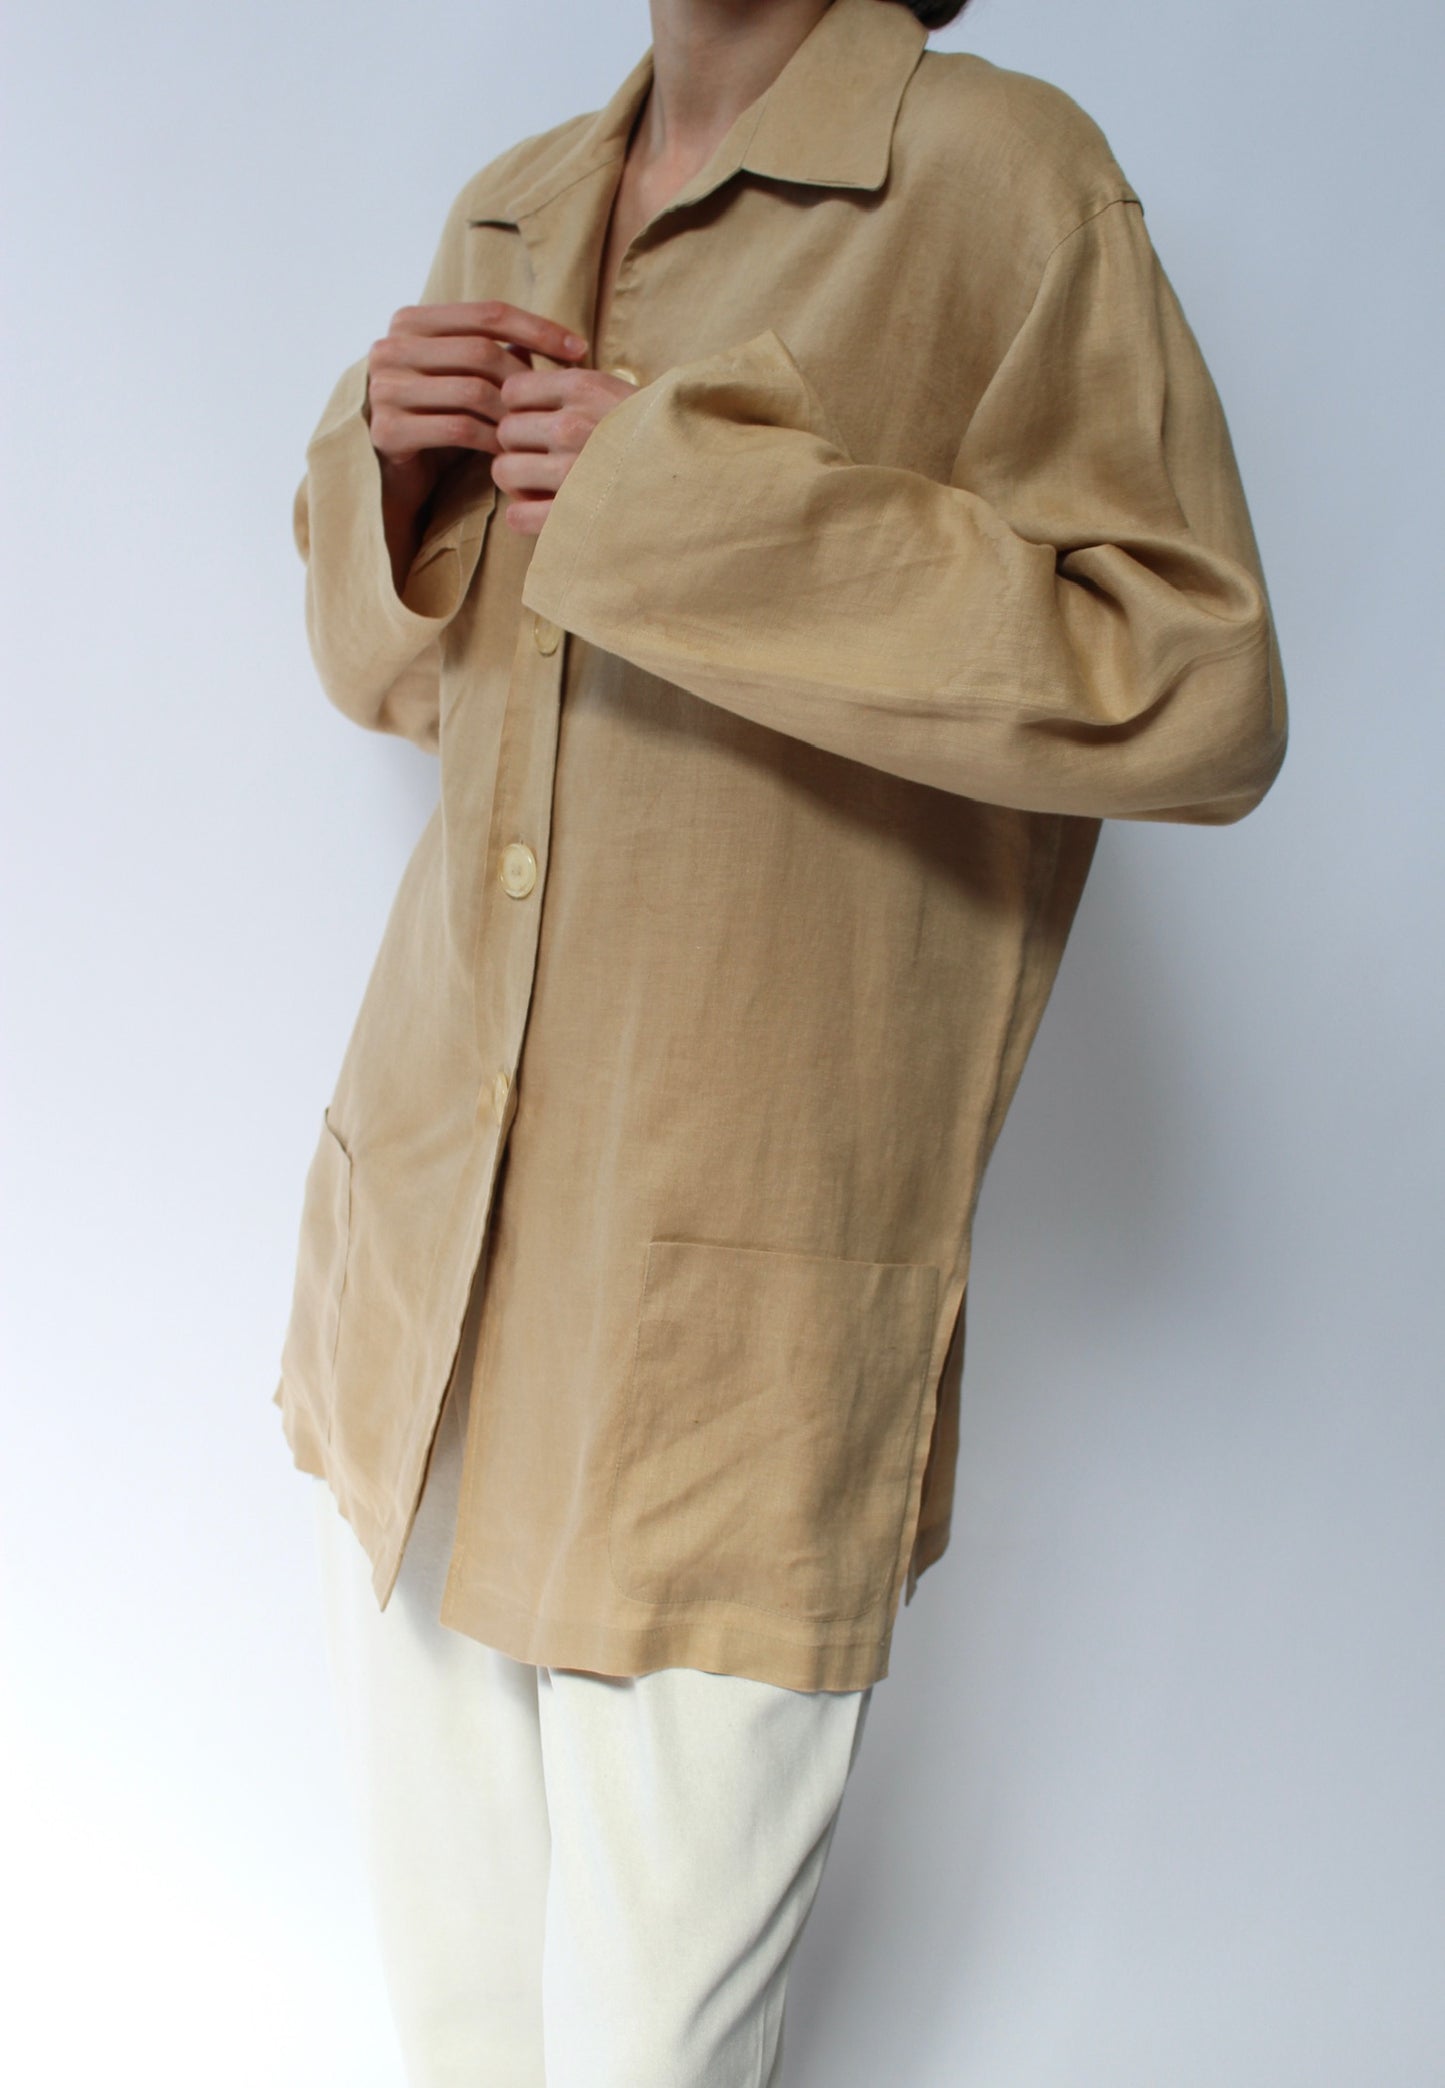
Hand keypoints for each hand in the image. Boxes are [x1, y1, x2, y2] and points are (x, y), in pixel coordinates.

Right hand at [365, 300, 590, 519]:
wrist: (392, 471)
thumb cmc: (438, 416)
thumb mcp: (465, 375)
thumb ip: (498, 351)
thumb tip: (564, 343)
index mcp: (410, 321)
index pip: (488, 313)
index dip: (538, 328)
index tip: (580, 349)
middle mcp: (390, 347)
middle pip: (481, 351)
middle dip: (525, 379)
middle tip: (555, 403)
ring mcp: (384, 388)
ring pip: (472, 391)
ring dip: (510, 414)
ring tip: (532, 430)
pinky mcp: (388, 430)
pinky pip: (458, 429)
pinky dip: (491, 440)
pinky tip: (509, 450)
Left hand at [493, 364, 641, 534]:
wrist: (700, 476)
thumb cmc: (653, 434)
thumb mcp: (613, 388)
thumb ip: (566, 376)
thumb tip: (513, 350)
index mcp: (582, 389)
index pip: (512, 392)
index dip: (518, 410)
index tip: (535, 424)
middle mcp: (571, 426)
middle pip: (505, 432)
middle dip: (516, 446)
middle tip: (539, 459)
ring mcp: (570, 472)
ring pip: (504, 471)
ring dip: (518, 482)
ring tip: (541, 486)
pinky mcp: (571, 515)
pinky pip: (517, 515)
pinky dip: (525, 516)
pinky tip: (544, 512)